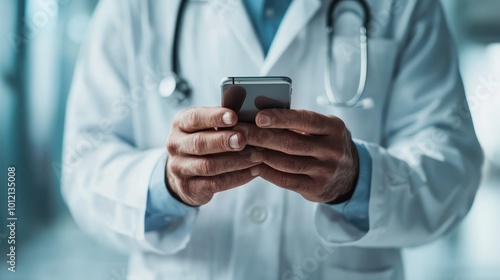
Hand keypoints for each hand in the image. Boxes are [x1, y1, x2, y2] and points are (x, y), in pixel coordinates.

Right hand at [166, 107, 261, 205]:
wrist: (182, 173)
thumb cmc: (203, 141)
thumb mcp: (204, 127)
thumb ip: (221, 121)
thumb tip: (251, 112)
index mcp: (180, 124)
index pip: (195, 118)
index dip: (214, 117)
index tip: (233, 116)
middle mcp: (175, 145)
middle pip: (200, 143)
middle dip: (224, 141)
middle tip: (244, 139)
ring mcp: (179, 168)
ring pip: (209, 166)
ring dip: (236, 161)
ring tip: (257, 156)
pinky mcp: (189, 188)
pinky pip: (215, 184)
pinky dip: (237, 178)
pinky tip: (254, 171)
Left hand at [234, 109, 358, 203]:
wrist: (350, 175)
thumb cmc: (326, 143)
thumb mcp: (324, 128)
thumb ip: (300, 123)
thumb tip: (261, 116)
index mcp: (334, 128)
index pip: (305, 120)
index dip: (281, 118)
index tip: (258, 116)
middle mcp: (332, 150)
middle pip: (291, 142)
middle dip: (262, 136)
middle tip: (240, 131)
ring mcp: (325, 171)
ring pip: (286, 162)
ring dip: (261, 154)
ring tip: (242, 147)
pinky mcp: (316, 188)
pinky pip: (286, 180)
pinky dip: (267, 172)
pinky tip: (254, 164)